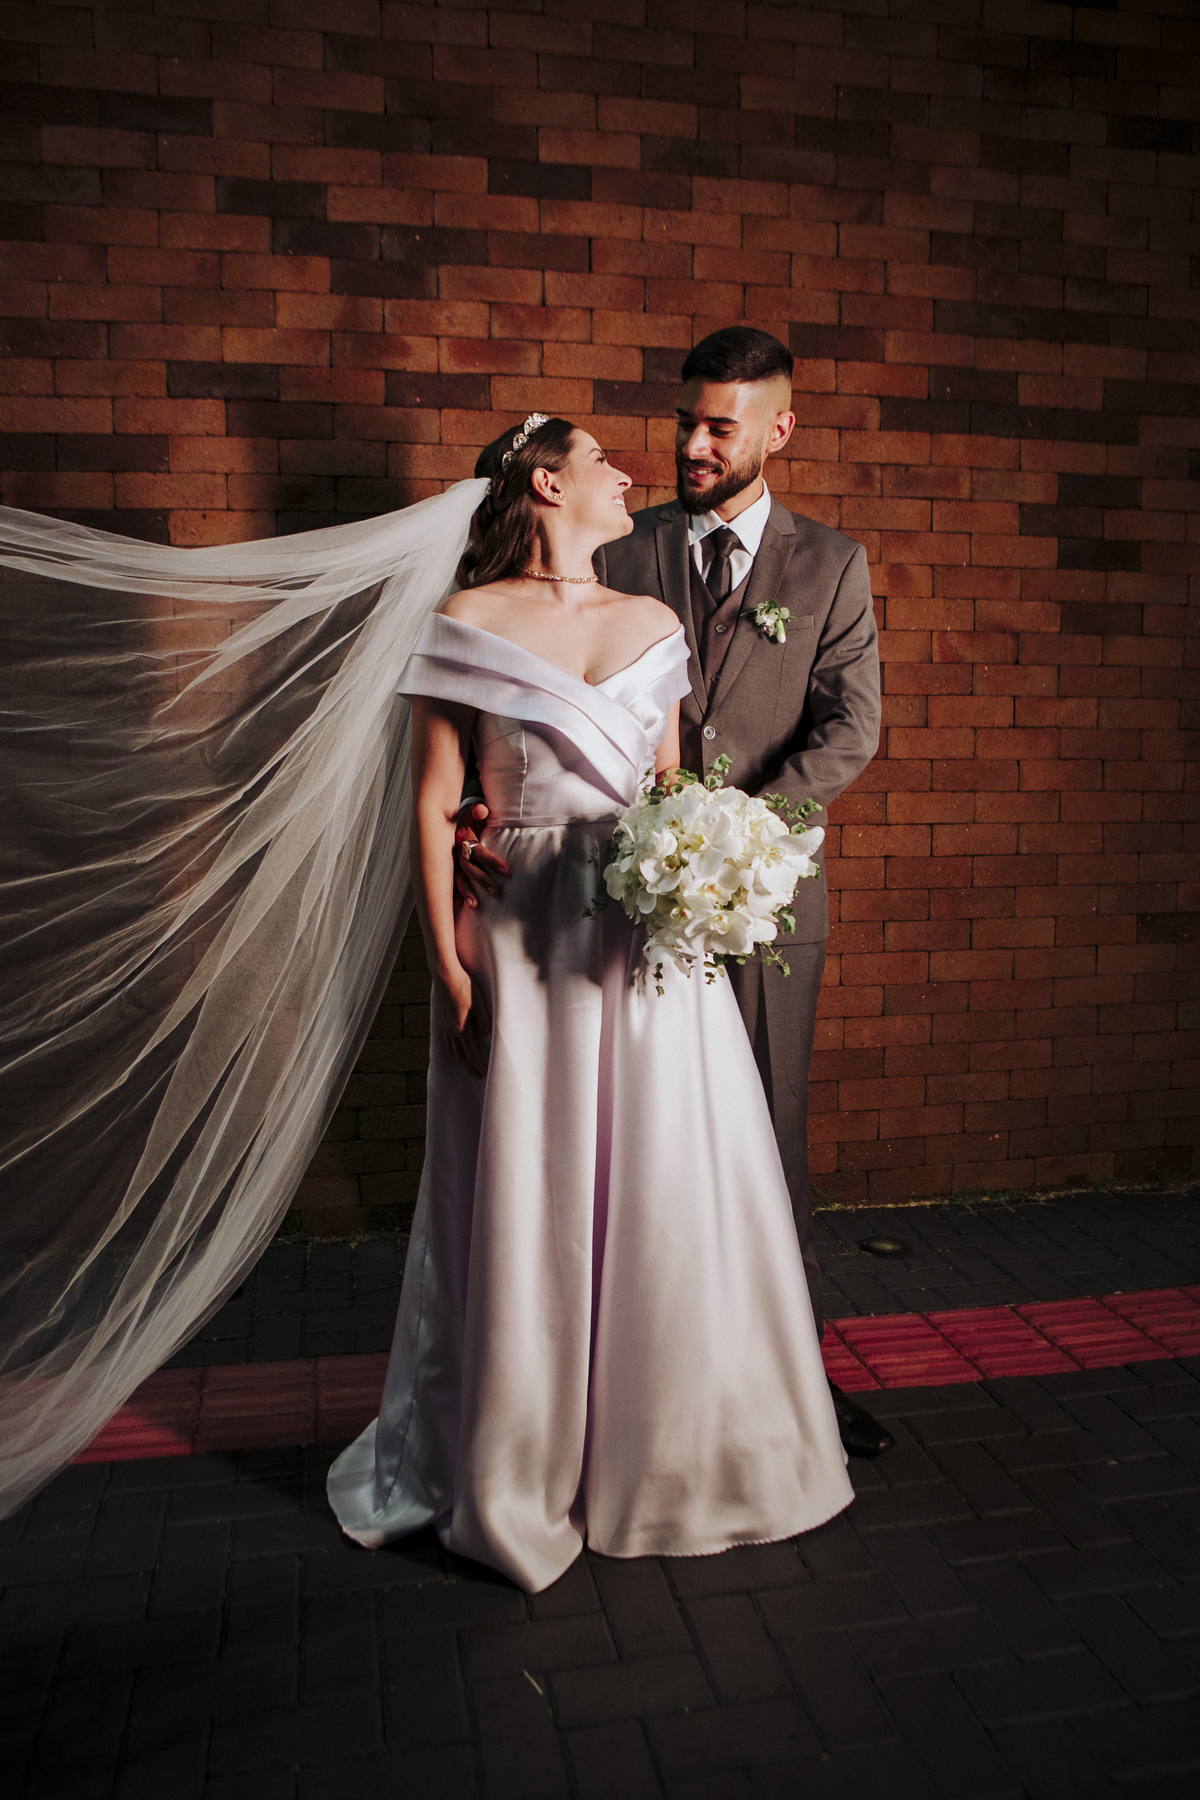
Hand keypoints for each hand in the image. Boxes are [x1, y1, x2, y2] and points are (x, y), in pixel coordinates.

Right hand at [437, 962, 489, 1078]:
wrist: (445, 975)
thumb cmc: (465, 986)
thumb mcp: (479, 1003)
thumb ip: (484, 1022)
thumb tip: (487, 1040)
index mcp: (462, 1029)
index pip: (472, 1053)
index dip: (479, 1065)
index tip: (486, 1074)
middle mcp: (451, 1031)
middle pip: (461, 1056)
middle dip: (470, 1068)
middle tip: (478, 1076)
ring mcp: (445, 1026)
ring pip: (452, 1050)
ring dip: (461, 1060)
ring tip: (468, 1066)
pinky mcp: (442, 1020)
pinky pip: (447, 1042)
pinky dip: (452, 1050)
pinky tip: (455, 1049)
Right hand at [453, 802, 509, 909]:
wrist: (454, 816)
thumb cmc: (472, 815)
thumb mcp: (475, 809)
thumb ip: (479, 810)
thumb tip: (482, 810)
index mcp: (463, 836)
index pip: (477, 851)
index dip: (490, 861)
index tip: (506, 871)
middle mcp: (455, 849)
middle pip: (468, 867)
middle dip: (482, 880)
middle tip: (497, 892)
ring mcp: (451, 859)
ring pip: (457, 877)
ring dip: (466, 891)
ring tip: (475, 905)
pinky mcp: (449, 866)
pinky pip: (450, 881)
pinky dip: (454, 893)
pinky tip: (458, 906)